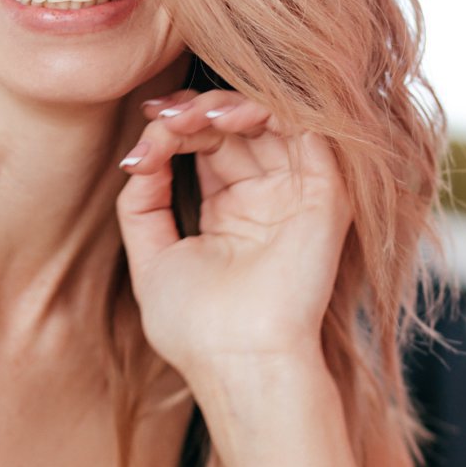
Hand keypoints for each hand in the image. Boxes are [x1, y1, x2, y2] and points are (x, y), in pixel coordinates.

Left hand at [115, 89, 353, 382]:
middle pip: (237, 124)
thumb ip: (142, 205)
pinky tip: (223, 119)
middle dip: (194, 111)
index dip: (174, 129)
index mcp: (231, 211)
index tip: (141, 138)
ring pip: (271, 118)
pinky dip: (267, 109)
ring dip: (225, 104)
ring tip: (189, 117)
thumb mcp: (151, 257)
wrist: (238, 362)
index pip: (208, 144)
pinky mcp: (325, 194)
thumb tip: (140, 155)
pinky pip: (308, 130)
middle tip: (161, 118)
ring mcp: (297, 193)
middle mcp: (267, 197)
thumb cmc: (194, 327)